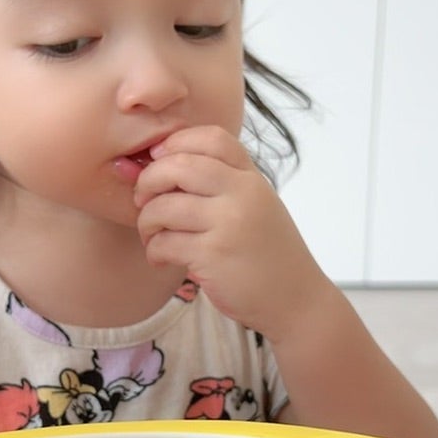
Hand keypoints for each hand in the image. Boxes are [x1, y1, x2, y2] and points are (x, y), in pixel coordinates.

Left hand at [133, 126, 327, 340]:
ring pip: (163, 207)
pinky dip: (154, 250)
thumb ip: (220, 184)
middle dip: (148, 181)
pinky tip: (161, 258)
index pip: (211, 137)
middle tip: (142, 200)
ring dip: (146, 222)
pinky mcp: (213, 255)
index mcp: (252, 178)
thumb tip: (155, 163)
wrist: (295, 300)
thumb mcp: (255, 206)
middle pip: (178, 165)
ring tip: (152, 237)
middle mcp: (243, 194)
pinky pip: (164, 242)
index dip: (175, 143)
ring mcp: (229, 224)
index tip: (158, 161)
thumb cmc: (266, 254)